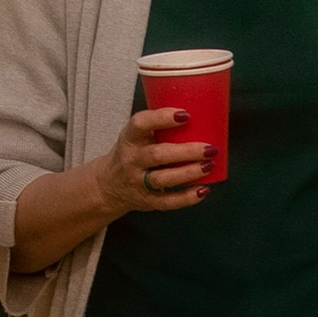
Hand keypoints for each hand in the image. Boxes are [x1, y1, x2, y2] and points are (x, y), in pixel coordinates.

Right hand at [91, 103, 210, 217]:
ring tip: (209, 165)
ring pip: (163, 179)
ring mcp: (137, 182)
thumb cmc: (133, 153)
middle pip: (157, 155)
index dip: (162, 118)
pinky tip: (203, 190)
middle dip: (186, 151)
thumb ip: (159, 127)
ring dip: (189, 173)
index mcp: (130, 138)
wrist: (109, 185)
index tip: (185, 115)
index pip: (140, 124)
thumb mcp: (136, 136)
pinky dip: (186, 198)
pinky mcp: (146, 201)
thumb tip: (201, 114)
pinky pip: (167, 202)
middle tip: (209, 148)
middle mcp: (131, 160)